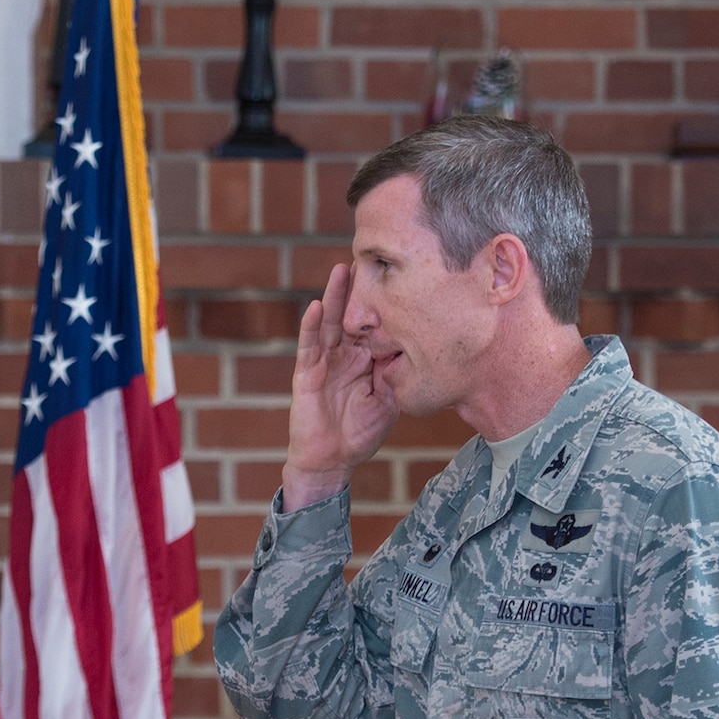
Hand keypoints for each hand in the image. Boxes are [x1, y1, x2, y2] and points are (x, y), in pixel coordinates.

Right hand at [282, 264, 396, 510]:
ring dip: (335, 296)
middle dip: (360, 288)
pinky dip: (311, 326)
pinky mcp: (306, 373)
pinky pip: (309, 345)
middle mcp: (344, 355)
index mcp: (365, 360)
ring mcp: (324, 362)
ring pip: (330, 322)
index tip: (400, 275)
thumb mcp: (389, 401)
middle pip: (352, 314)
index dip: (385, 302)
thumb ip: (397, 376)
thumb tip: (413, 349)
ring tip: (343, 269)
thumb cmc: (359, 434)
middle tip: (371, 257)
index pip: (375, 324)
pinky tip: (316, 306)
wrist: (332, 461)